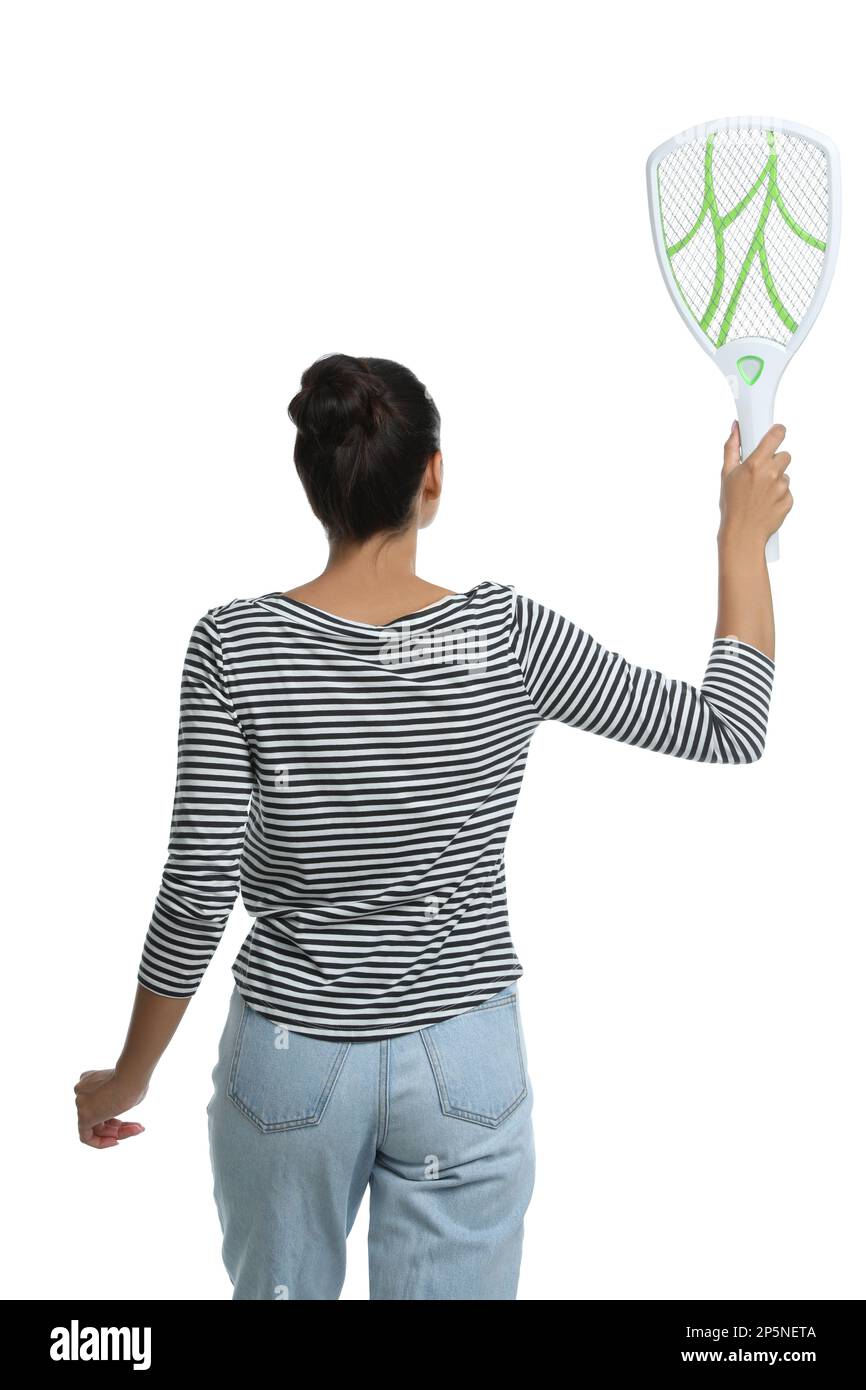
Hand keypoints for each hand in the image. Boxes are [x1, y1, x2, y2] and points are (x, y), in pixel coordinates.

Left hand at [75, 1068, 147, 1148]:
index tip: (129, 1118)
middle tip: (139, 1127)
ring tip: (138, 1130)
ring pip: (97, 1127)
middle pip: (100, 1117)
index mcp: (90, 1080)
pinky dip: (100, 1142)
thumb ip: (119, 1098)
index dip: (116, 1114)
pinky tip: (116, 1141)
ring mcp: (80, 1103)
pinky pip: (87, 1137)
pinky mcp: (83, 1116)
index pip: (100, 1104)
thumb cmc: (135, 1078)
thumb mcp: (126, 1088)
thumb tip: (122, 1106)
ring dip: (119, 1133)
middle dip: (120, 1125)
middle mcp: (82, 1091)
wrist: (131, 1077)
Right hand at [719, 421, 792, 548]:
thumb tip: (736, 429)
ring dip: (776, 479)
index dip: (778, 432)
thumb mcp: (726, 474)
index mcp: (756, 464)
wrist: (743, 533)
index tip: (777, 433)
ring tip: (760, 492)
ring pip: (785, 475)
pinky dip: (779, 495)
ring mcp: (782, 488)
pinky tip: (766, 502)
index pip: (777, 435)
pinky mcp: (789, 500)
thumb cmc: (732, 505)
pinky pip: (787, 491)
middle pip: (784, 455)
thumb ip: (732, 448)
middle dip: (775, 461)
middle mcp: (771, 473)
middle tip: (762, 472)